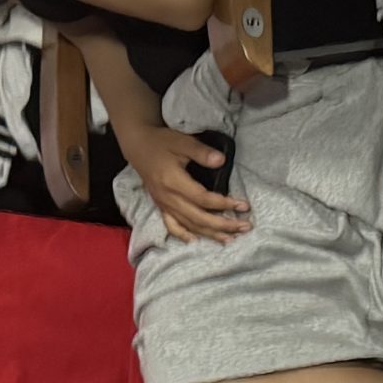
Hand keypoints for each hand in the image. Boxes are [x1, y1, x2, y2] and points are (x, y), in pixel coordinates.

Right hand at [128, 127, 249, 241]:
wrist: (138, 146)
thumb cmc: (161, 142)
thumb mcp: (182, 142)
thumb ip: (202, 152)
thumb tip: (221, 161)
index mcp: (173, 182)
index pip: (203, 199)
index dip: (224, 204)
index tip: (243, 205)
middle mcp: (168, 198)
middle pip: (198, 218)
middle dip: (223, 225)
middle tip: (245, 227)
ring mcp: (164, 204)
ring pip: (188, 225)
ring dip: (210, 234)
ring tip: (230, 239)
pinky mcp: (161, 206)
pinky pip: (172, 226)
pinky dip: (183, 235)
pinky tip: (196, 241)